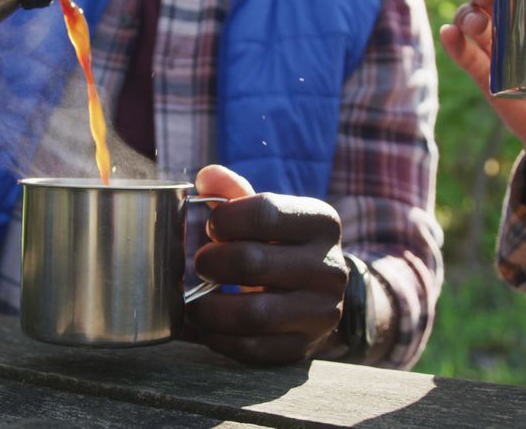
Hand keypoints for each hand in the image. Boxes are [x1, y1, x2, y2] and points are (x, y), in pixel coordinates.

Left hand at [187, 165, 348, 364]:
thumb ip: (234, 193)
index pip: (265, 213)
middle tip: (200, 263)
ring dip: (210, 308)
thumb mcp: (267, 214)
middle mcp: (331, 267)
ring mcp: (322, 312)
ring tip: (194, 300)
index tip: (212, 227)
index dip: (225, 219)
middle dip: (212, 262)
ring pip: (254, 314)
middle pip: (253, 262)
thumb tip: (206, 177)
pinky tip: (208, 326)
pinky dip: (220, 339)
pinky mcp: (306, 347)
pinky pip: (255, 349)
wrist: (317, 294)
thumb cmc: (280, 245)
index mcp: (321, 222)